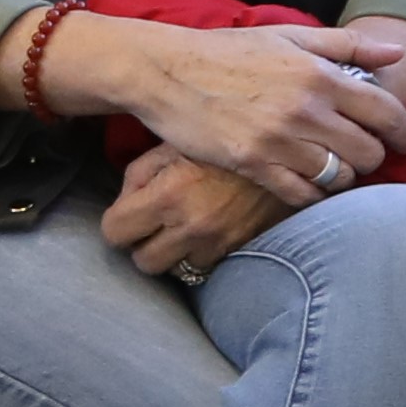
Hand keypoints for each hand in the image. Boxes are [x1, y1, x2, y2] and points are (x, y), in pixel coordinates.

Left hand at [101, 145, 285, 276]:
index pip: (116, 232)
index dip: (117, 222)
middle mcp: (192, 225)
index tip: (126, 213)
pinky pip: (204, 267)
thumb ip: (140, 174)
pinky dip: (198, 254)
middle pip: (143, 261)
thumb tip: (125, 204)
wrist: (289, 147)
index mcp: (169, 192)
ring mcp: (218, 242)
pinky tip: (205, 230)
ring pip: (174, 270)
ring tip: (180, 226)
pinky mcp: (238, 250)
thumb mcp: (174, 141)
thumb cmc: (223, 136)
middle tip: (152, 223)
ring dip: (171, 253)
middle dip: (142, 243)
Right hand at [126, 24, 405, 204]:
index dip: (405, 131)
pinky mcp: (252, 165)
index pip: (384, 111)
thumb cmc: (227, 52)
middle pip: (366, 151)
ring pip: (337, 176)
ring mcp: (278, 141)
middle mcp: (305, 109)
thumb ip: (347, 46)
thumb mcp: (289, 37)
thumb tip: (397, 54)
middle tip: (363, 154)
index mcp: (319, 75)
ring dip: (342, 176)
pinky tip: (308, 184)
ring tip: (335, 168)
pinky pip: (300, 193)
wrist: (167, 72)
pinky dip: (312, 194)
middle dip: (373, 156)